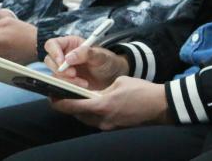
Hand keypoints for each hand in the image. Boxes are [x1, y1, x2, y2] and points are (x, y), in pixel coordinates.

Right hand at [44, 35, 129, 89]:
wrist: (112, 78)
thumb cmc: (107, 62)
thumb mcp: (101, 55)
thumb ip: (86, 53)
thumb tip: (68, 58)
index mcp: (70, 44)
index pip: (52, 44)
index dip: (54, 52)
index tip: (62, 62)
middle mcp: (64, 55)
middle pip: (49, 60)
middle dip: (60, 69)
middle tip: (74, 74)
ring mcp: (63, 69)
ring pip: (53, 74)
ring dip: (66, 80)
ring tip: (83, 83)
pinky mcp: (65, 82)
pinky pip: (59, 85)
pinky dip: (68, 87)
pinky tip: (80, 87)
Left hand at [50, 78, 170, 129]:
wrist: (160, 106)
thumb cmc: (141, 90)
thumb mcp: (120, 82)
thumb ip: (103, 88)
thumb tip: (96, 92)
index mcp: (102, 105)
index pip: (72, 106)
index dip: (59, 102)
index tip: (51, 96)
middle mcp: (102, 119)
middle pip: (77, 114)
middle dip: (70, 106)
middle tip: (64, 95)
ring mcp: (108, 126)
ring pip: (87, 119)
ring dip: (82, 110)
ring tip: (79, 99)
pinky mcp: (115, 128)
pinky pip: (98, 121)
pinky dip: (94, 113)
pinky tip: (97, 104)